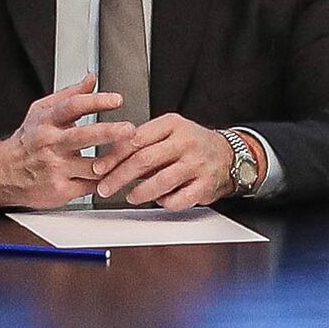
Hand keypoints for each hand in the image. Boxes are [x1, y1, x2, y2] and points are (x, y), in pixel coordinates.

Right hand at [0, 83, 128, 210]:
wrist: (3, 173)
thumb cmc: (28, 140)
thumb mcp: (42, 111)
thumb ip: (70, 95)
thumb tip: (91, 79)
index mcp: (47, 121)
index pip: (73, 106)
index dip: (96, 101)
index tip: (117, 100)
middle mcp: (50, 144)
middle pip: (83, 136)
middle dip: (109, 132)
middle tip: (130, 130)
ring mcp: (55, 168)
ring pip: (92, 166)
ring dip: (115, 161)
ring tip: (132, 154)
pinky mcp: (61, 190)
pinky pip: (91, 185)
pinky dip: (107, 180)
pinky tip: (119, 173)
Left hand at [88, 113, 235, 210]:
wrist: (229, 155)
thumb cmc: (192, 144)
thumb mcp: (168, 132)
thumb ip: (142, 142)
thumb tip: (109, 159)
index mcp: (172, 124)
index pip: (135, 139)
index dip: (113, 156)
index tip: (99, 168)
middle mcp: (185, 142)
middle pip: (144, 160)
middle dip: (119, 177)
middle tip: (105, 187)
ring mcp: (197, 164)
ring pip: (161, 181)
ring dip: (140, 192)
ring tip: (130, 196)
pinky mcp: (205, 185)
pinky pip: (179, 199)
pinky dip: (165, 202)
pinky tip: (159, 200)